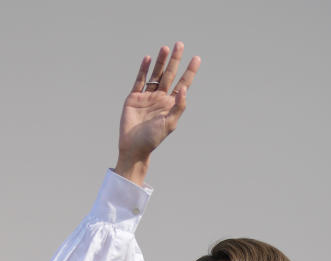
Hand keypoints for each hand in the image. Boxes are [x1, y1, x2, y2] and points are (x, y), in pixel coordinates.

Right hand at [115, 43, 200, 185]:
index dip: (190, 71)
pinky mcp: (134, 97)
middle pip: (169, 74)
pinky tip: (148, 59)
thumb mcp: (170, 123)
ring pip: (156, 74)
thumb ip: (178, 106)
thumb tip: (184, 89)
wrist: (133, 147)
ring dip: (161, 61)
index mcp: (170, 104)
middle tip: (179, 44)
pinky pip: (140, 80)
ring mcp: (147, 96)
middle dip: (175, 60)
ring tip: (165, 48)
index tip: (196, 58)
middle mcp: (160, 98)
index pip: (183, 84)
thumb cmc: (153, 138)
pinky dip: (144, 69)